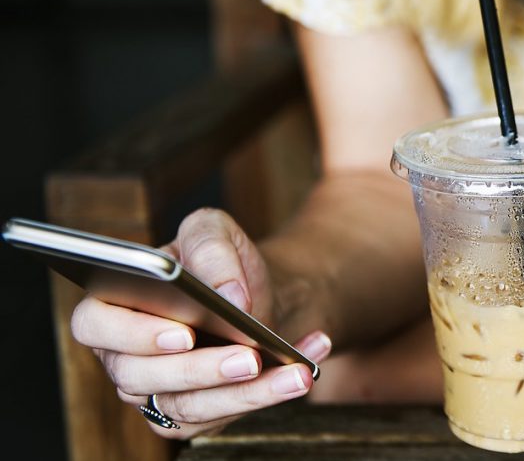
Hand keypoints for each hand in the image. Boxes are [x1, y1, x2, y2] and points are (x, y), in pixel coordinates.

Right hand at [70, 208, 332, 438]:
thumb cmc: (220, 263)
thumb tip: (228, 295)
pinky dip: (270, 393)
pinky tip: (304, 368)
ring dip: (247, 392)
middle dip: (202, 369)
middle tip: (249, 357)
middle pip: (144, 376)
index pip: (95, 325)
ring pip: (189, 406)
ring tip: (295, 372)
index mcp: (112, 305)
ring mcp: (155, 391)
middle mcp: (124, 356)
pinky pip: (224, 415)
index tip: (184, 332)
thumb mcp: (215, 232)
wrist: (256, 293)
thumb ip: (212, 249)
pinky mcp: (191, 415)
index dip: (133, 333)